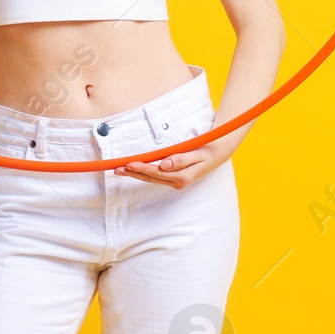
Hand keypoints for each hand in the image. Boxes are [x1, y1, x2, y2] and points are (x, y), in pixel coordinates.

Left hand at [115, 138, 229, 188]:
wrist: (217, 155)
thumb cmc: (206, 151)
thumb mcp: (197, 154)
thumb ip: (181, 159)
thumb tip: (164, 165)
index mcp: (183, 177)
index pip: (157, 173)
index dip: (142, 169)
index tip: (130, 164)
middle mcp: (178, 182)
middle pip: (151, 178)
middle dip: (133, 173)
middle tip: (117, 169)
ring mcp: (175, 182)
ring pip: (151, 179)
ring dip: (135, 174)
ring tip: (120, 170)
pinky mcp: (173, 179)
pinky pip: (155, 177)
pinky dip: (143, 173)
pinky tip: (133, 171)